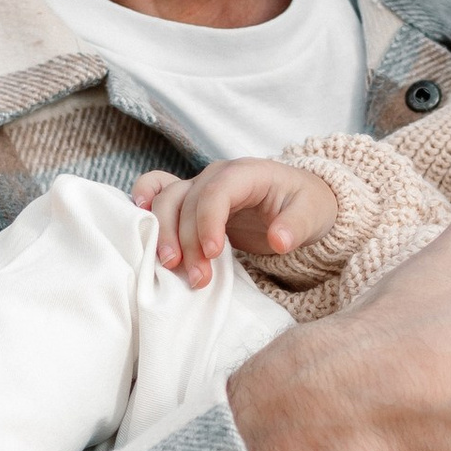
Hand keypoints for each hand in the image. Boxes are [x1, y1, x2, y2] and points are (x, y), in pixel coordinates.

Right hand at [135, 155, 340, 283]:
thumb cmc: (306, 206)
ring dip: (163, 235)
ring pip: (166, 201)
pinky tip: (138, 225)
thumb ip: (296, 226)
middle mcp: (216, 175)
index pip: (217, 192)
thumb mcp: (312, 215)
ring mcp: (199, 186)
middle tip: (197, 278)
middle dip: (185, 240)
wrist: (299, 203)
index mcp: (245, 173)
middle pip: (186, 200)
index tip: (213, 254)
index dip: (208, 222)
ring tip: (172, 269)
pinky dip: (143, 202)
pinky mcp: (190, 201)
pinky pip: (157, 191)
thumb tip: (279, 241)